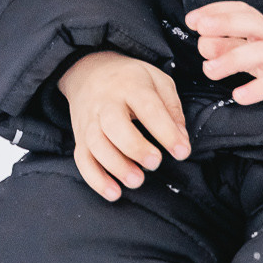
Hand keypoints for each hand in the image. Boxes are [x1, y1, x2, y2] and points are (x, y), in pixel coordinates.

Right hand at [55, 51, 190, 201]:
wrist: (87, 69)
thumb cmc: (129, 79)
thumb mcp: (157, 80)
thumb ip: (172, 109)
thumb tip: (181, 140)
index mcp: (130, 86)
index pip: (148, 108)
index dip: (166, 132)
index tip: (182, 151)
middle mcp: (106, 104)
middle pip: (114, 125)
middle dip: (135, 147)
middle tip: (155, 163)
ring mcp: (89, 122)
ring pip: (96, 145)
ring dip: (116, 166)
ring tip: (137, 180)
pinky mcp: (80, 138)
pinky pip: (82, 161)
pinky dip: (95, 179)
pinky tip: (114, 192)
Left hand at [187, 1, 262, 121]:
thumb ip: (237, 51)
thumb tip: (204, 42)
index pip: (244, 11)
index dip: (218, 11)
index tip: (192, 19)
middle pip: (252, 23)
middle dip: (224, 23)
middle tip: (199, 31)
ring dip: (233, 58)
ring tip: (209, 70)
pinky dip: (258, 88)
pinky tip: (239, 95)